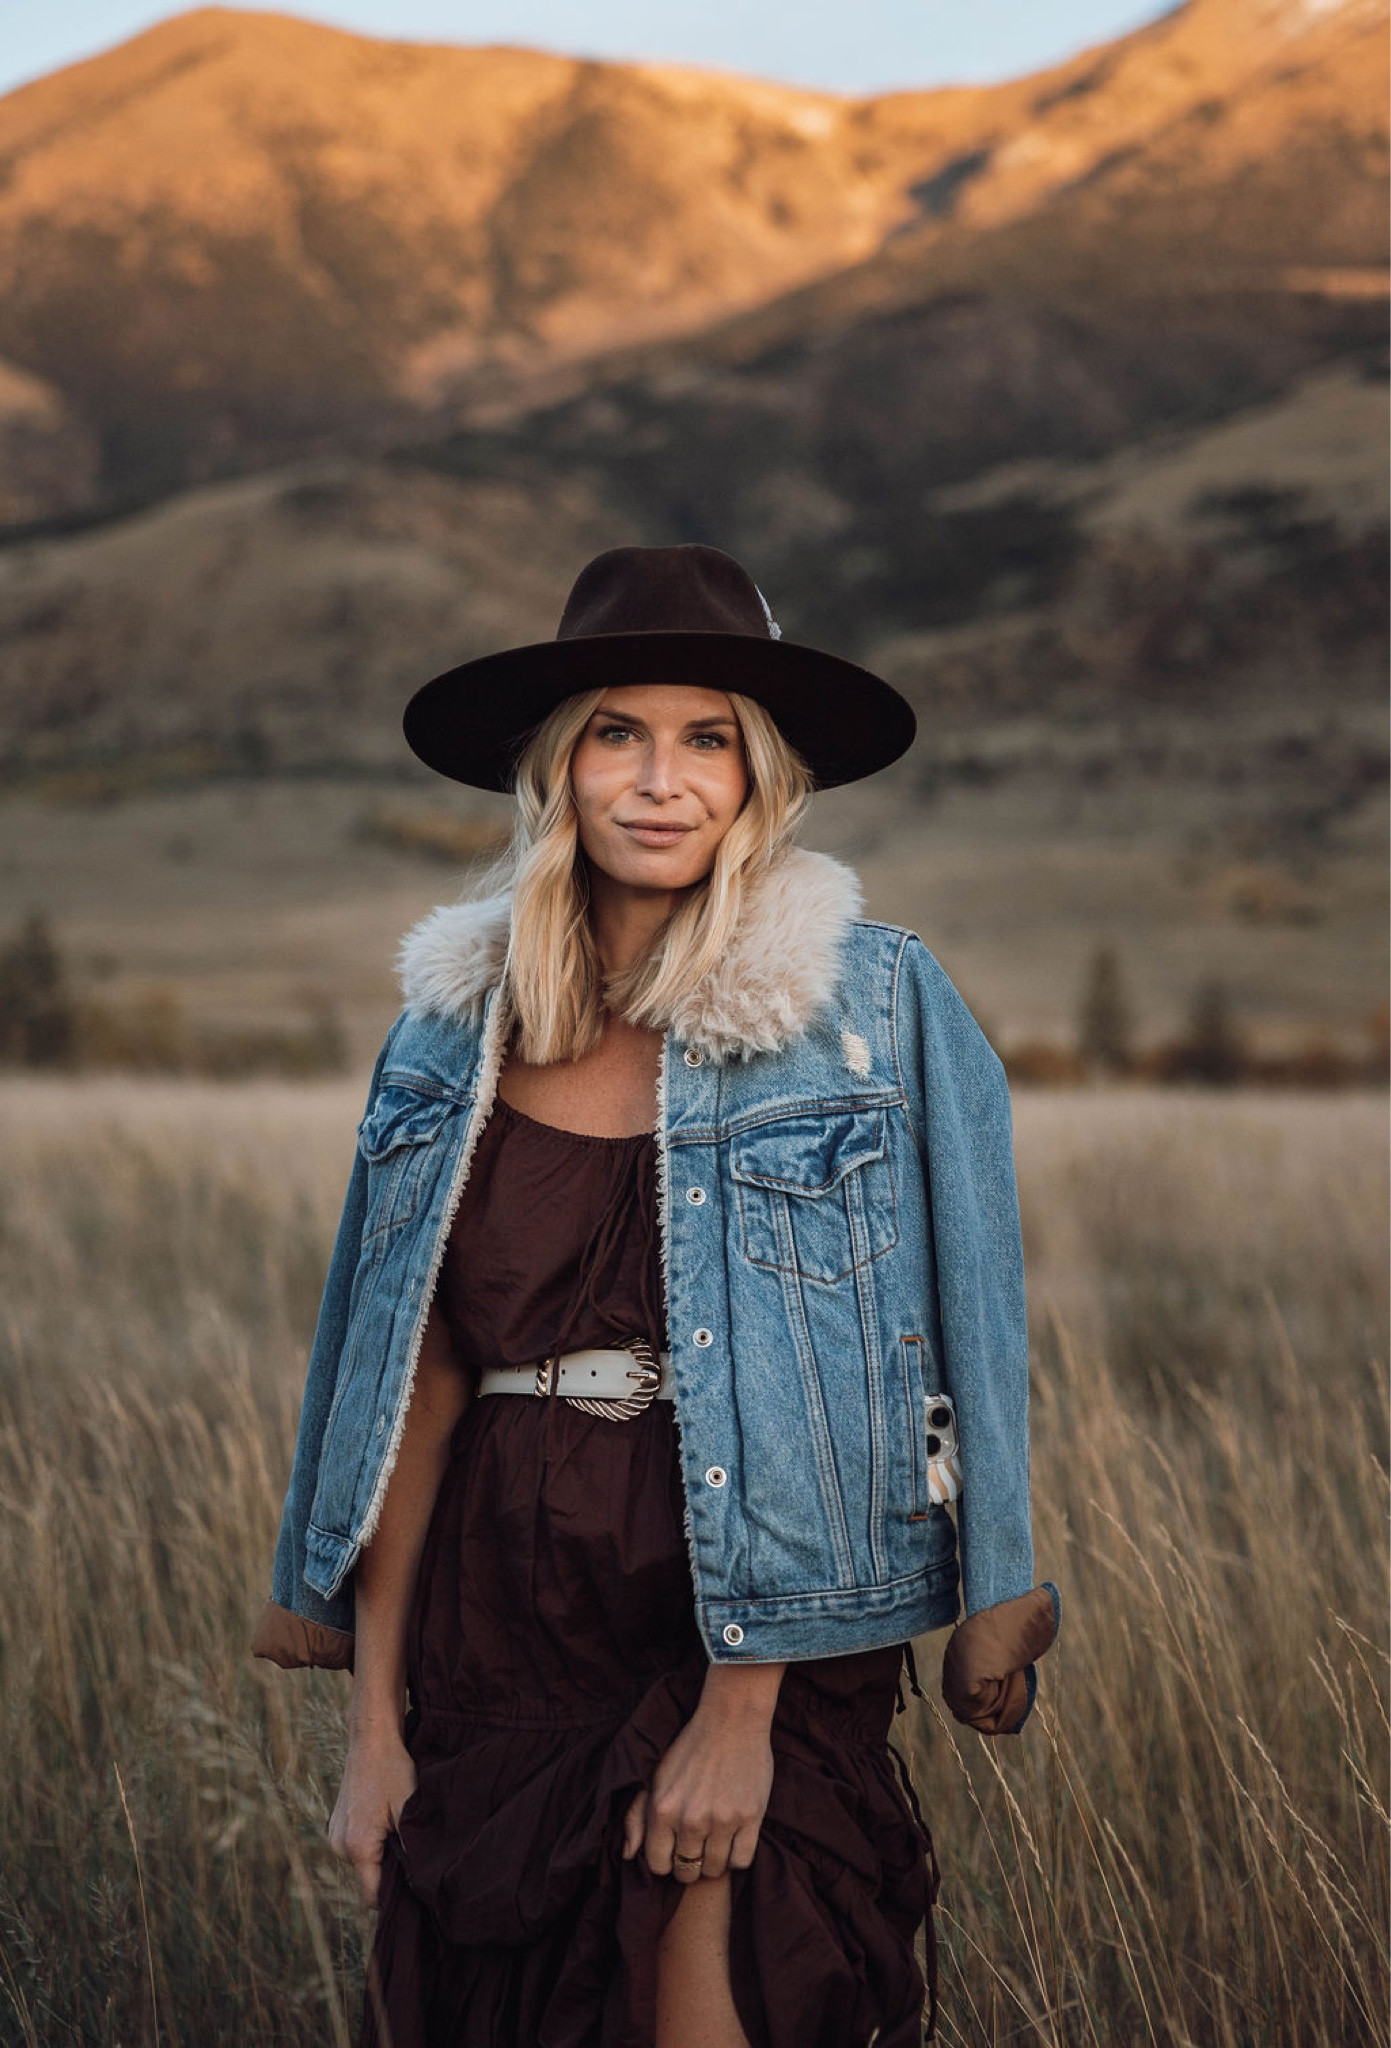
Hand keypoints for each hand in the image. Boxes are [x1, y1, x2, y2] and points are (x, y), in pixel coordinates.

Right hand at [326, 1729, 416, 1908]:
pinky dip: (371, 1844)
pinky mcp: (336, 1825)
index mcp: (357, 1848)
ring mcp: (334, 1835)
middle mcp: (339, 1846)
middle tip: (413, 1856)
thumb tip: (420, 1884)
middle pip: (367, 1880)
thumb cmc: (393, 1771)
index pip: (372, 1897)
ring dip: (381, 1857)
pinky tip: (386, 1822)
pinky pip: (356, 1848)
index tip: (416, 1893)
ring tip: (400, 1833)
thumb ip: (412, 1852)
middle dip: (389, 1875)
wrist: (371, 1739)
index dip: (394, 1899)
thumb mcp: (409, 1812)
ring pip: (362, 1864)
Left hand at [622, 1664, 781, 1882]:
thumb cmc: (691, 1747)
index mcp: (662, 1808)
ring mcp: (722, 1819)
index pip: (658, 1865)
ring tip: (716, 1838)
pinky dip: (737, 1856)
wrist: (732, 1718)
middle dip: (690, 1863)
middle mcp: (690, 1819)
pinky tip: (734, 1837)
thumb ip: (636, 1815)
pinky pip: (742, 1861)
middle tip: (698, 1845)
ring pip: (715, 1868)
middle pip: (687, 1871)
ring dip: (714, 1860)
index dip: (667, 1860)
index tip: (676, 1848)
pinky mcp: (750, 1817)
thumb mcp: (655, 1775)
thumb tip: (627, 1855)